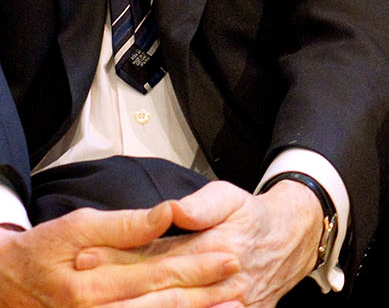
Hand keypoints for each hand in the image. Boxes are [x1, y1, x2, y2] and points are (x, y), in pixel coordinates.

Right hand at [0, 202, 237, 306]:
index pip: (158, 273)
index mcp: (92, 284)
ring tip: (231, 306)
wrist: (5, 284)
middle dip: (205, 293)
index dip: (198, 266)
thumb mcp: (76, 227)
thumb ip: (124, 224)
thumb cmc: (42, 252)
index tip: (231, 255)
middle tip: (241, 281)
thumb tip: (167, 214)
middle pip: (162, 303)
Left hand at [77, 181, 321, 307]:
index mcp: (218, 247)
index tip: (85, 256)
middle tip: (80, 292)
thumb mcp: (231, 197)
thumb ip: (203, 205)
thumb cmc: (253, 217)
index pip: (159, 256)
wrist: (292, 238)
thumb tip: (174, 211)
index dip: (121, 258)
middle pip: (162, 292)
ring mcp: (232, 304)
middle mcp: (223, 281)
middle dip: (118, 293)